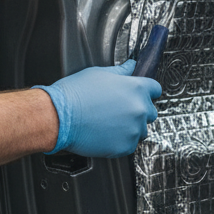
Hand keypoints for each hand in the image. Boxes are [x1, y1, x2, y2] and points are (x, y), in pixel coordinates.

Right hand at [34, 60, 161, 156]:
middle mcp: (139, 109)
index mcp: (136, 88)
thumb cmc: (75, 94)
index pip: (155, 89)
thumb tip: (130, 66)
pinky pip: (130, 144)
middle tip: (118, 110)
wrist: (59, 117)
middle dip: (137, 110)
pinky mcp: (125, 146)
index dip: (147, 91)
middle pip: (150, 111)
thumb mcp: (99, 74)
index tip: (140, 94)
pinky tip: (105, 133)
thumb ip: (120, 71)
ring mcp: (134, 129)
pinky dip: (121, 141)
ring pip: (141, 130)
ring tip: (110, 123)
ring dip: (131, 127)